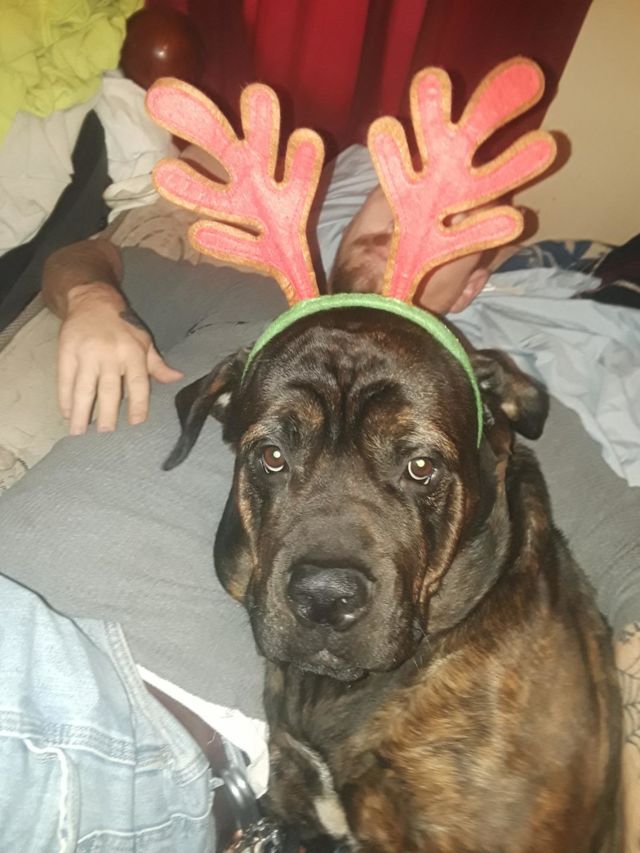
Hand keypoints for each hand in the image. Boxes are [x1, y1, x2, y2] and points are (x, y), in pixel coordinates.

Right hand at [58, 283, 182, 434]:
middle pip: (108, 389)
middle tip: (105, 434)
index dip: (138, 404)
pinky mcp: (66, 351)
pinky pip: (64, 379)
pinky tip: (66, 413)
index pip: (138, 383)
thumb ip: (157, 365)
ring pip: (83, 387)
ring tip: (79, 433)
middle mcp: (110, 354)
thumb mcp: (144, 341)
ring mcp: (86, 353)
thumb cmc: (123, 326)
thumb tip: (178, 378)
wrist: (93, 300)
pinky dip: (64, 397)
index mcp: (133, 352)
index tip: (136, 424)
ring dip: (81, 412)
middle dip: (107, 414)